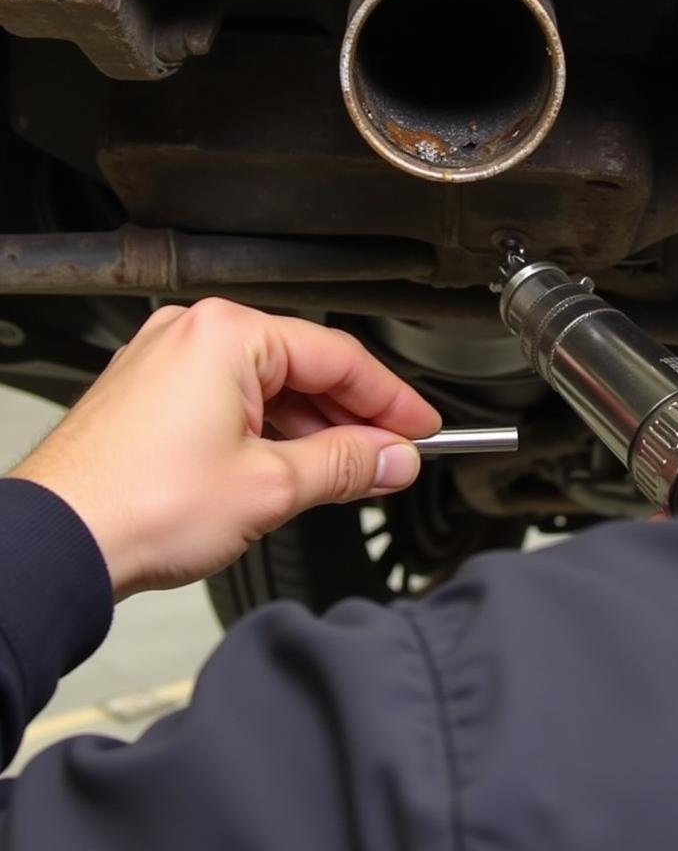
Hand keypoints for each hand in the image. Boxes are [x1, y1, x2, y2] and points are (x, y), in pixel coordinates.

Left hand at [8, 299, 440, 599]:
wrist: (55, 544)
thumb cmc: (137, 504)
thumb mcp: (272, 485)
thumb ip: (348, 465)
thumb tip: (394, 459)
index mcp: (228, 335)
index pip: (339, 358)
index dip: (391, 399)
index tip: (420, 429)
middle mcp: (194, 335)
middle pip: (304, 368)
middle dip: (353, 417)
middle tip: (391, 456)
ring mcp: (168, 362)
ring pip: (269, 386)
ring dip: (314, 428)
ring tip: (348, 471)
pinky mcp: (152, 394)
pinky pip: (233, 399)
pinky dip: (271, 430)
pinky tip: (295, 465)